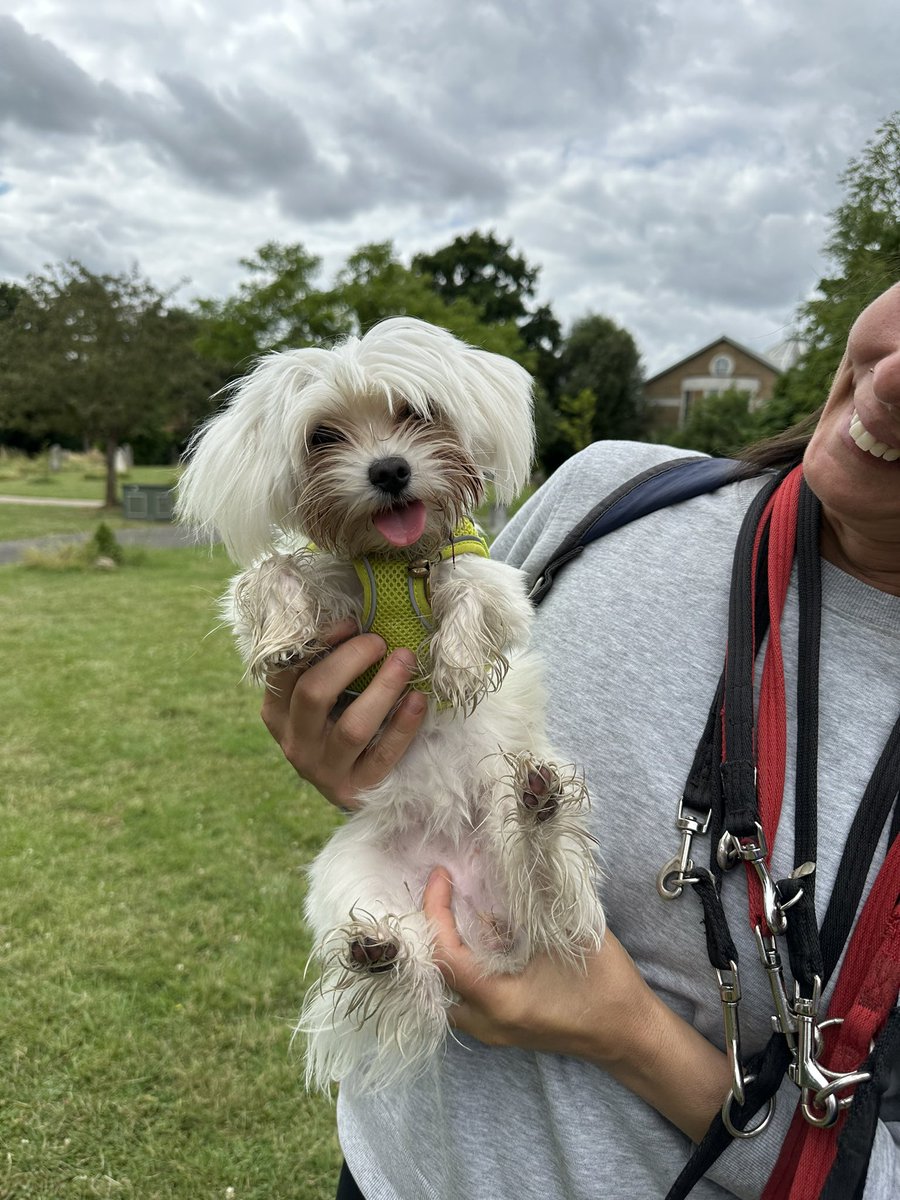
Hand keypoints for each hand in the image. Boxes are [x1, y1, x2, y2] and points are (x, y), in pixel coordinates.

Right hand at [261, 619, 427, 809]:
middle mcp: (295, 742)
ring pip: (353, 727)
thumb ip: (326, 665)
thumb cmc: (337, 724)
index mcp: (278, 713)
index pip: (285, 670)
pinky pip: (383, 755)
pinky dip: (403, 725)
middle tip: (380, 642)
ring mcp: (324, 770)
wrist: (351, 786)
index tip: (350, 623)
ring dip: (383, 688)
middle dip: (350, 660)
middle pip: (314, 693)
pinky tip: (419, 700)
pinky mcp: (355, 789)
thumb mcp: (320, 699)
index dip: (317, 642)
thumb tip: (355, 622)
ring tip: (406, 661)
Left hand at [423, 869, 732, 1142]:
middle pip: (436, 976)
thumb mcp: (571, 935)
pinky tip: (475, 936)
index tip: (441, 876)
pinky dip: (461, 963)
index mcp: (500, 1001)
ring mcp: (493, 1032)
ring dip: (445, 948)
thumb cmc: (606, 986)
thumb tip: (514, 858)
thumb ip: (537, 900)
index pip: (446, 955)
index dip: (436, 911)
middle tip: (442, 891)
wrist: (629, 1034)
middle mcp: (487, 1024)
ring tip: (451, 910)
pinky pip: (463, 997)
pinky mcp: (501, 1028)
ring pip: (445, 990)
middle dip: (433, 929)